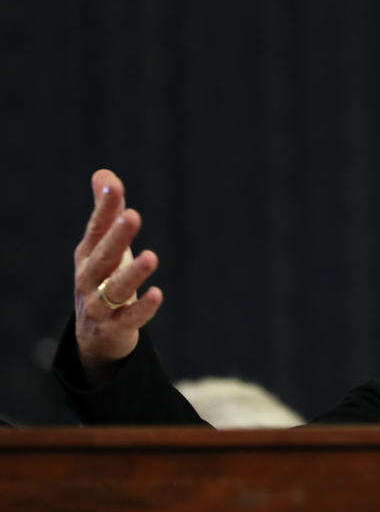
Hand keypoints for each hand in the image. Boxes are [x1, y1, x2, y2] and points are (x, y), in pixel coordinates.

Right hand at [73, 169, 162, 385]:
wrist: (95, 338)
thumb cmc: (103, 281)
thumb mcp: (103, 248)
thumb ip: (106, 213)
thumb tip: (104, 173)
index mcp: (89, 256)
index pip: (96, 229)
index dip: (104, 208)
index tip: (113, 184)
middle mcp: (90, 280)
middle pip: (104, 256)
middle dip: (116, 236)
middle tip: (132, 215)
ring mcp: (99, 306)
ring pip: (114, 289)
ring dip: (132, 273)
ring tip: (151, 257)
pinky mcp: (113, 329)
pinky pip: (128, 319)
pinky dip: (142, 308)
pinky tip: (157, 294)